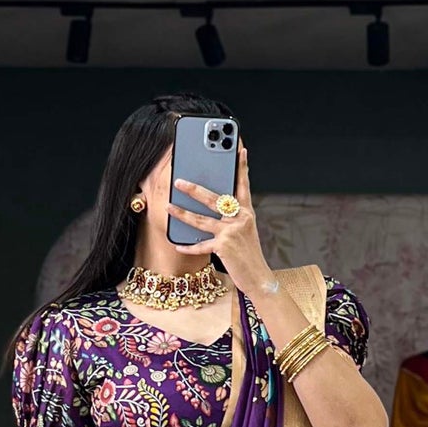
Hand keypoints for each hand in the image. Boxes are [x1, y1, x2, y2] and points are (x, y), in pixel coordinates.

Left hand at [166, 144, 272, 295]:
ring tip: (169, 206)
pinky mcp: (224, 247)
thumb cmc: (249, 254)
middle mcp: (240, 218)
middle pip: (213, 198)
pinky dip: (188, 246)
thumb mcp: (246, 231)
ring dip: (182, 213)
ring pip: (202, 220)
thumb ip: (233, 216)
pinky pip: (201, 245)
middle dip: (194, 188)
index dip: (242, 167)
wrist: (259, 277)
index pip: (243, 185)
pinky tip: (177, 244)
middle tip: (179, 180)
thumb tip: (215, 206)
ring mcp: (231, 232)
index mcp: (246, 212)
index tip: (240, 148)